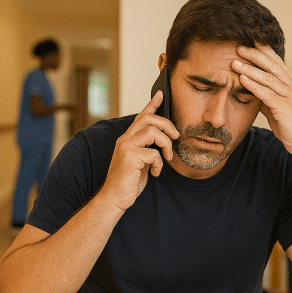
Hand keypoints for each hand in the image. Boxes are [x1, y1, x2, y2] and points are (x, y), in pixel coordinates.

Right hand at [98, 91, 179, 211]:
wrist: (115, 198)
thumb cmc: (129, 181)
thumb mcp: (141, 161)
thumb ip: (148, 148)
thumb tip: (163, 140)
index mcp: (128, 139)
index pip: (141, 116)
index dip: (152, 104)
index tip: (161, 93)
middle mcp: (125, 139)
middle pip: (149, 119)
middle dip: (167, 124)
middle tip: (176, 136)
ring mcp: (126, 147)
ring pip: (153, 132)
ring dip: (166, 144)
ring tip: (168, 157)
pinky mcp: (129, 157)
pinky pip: (154, 153)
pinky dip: (159, 164)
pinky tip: (156, 173)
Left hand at [232, 44, 291, 157]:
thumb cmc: (291, 127)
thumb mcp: (277, 109)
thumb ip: (267, 98)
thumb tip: (252, 91)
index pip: (277, 62)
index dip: (264, 50)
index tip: (249, 41)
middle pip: (272, 65)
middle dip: (255, 54)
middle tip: (239, 47)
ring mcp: (290, 96)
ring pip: (268, 77)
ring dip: (249, 68)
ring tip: (234, 62)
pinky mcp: (285, 108)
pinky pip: (266, 94)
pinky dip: (253, 85)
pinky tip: (242, 79)